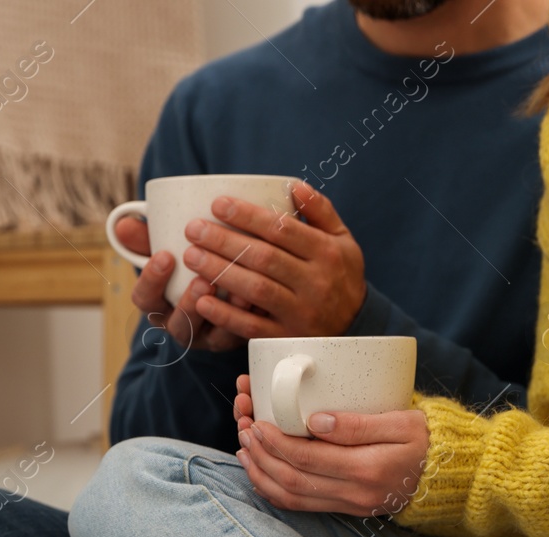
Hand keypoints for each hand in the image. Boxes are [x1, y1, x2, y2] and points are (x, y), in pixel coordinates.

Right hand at [118, 216, 247, 353]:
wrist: (230, 286)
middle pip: (181, 324)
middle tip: (202, 279)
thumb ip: (146, 238)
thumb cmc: (187, 265)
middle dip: (190, 304)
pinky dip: (253, 316)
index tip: (164, 256)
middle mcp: (183, 326)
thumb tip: (121, 224)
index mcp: (159, 305)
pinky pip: (245, 335)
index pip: (145, 299)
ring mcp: (212, 336)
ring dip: (226, 313)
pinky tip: (261, 298)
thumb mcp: (167, 250)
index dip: (152, 280)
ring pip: (215, 335)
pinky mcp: (239, 337)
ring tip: (237, 290)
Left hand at [185, 182, 366, 340]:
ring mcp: (301, 313)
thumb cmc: (340, 275)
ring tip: (192, 256)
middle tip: (194, 229)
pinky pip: (252, 327)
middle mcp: (315, 282)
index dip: (248, 216)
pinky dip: (225, 314)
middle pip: (264, 258)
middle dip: (225, 241)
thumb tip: (293, 186)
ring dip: (220, 272)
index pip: (282, 229)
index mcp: (326, 252)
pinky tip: (201, 300)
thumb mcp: (342, 240)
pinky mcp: (287, 338)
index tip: (218, 204)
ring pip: (256, 290)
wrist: (356, 327)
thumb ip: (320, 211)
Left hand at [233, 378, 429, 515]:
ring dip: (261, 474)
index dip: (276, 442)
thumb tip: (315, 420)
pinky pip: (300, 506)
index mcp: (367, 468)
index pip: (307, 458)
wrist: (449, 475)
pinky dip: (274, 491)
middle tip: (244, 431)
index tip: (257, 422)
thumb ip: (359, 423)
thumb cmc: (427, 440)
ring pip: (291, 497)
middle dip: (262, 455)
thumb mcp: (404, 422)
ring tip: (244, 451)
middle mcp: (355, 493)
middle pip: (292, 479)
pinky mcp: (345, 509)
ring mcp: (349, 505)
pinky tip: (260, 473)